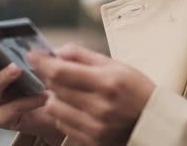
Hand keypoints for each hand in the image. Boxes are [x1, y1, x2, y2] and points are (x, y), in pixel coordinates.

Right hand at [0, 32, 64, 143]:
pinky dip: (28, 101)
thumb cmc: (46, 80)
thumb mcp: (41, 61)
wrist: (58, 108)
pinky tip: (43, 95)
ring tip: (18, 69)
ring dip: (3, 77)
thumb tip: (31, 44)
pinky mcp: (2, 119)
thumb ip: (33, 51)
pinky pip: (12, 109)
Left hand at [28, 44, 155, 145]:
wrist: (153, 122)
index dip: (42, 62)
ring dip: (55, 96)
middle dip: (49, 76)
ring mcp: (95, 127)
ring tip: (69, 90)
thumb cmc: (137, 89)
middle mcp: (99, 107)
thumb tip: (58, 51)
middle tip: (55, 70)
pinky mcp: (91, 140)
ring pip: (54, 108)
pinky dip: (63, 112)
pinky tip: (76, 106)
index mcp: (107, 83)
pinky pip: (62, 124)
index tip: (32, 55)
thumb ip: (84, 56)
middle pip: (54, 88)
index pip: (61, 72)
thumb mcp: (116, 66)